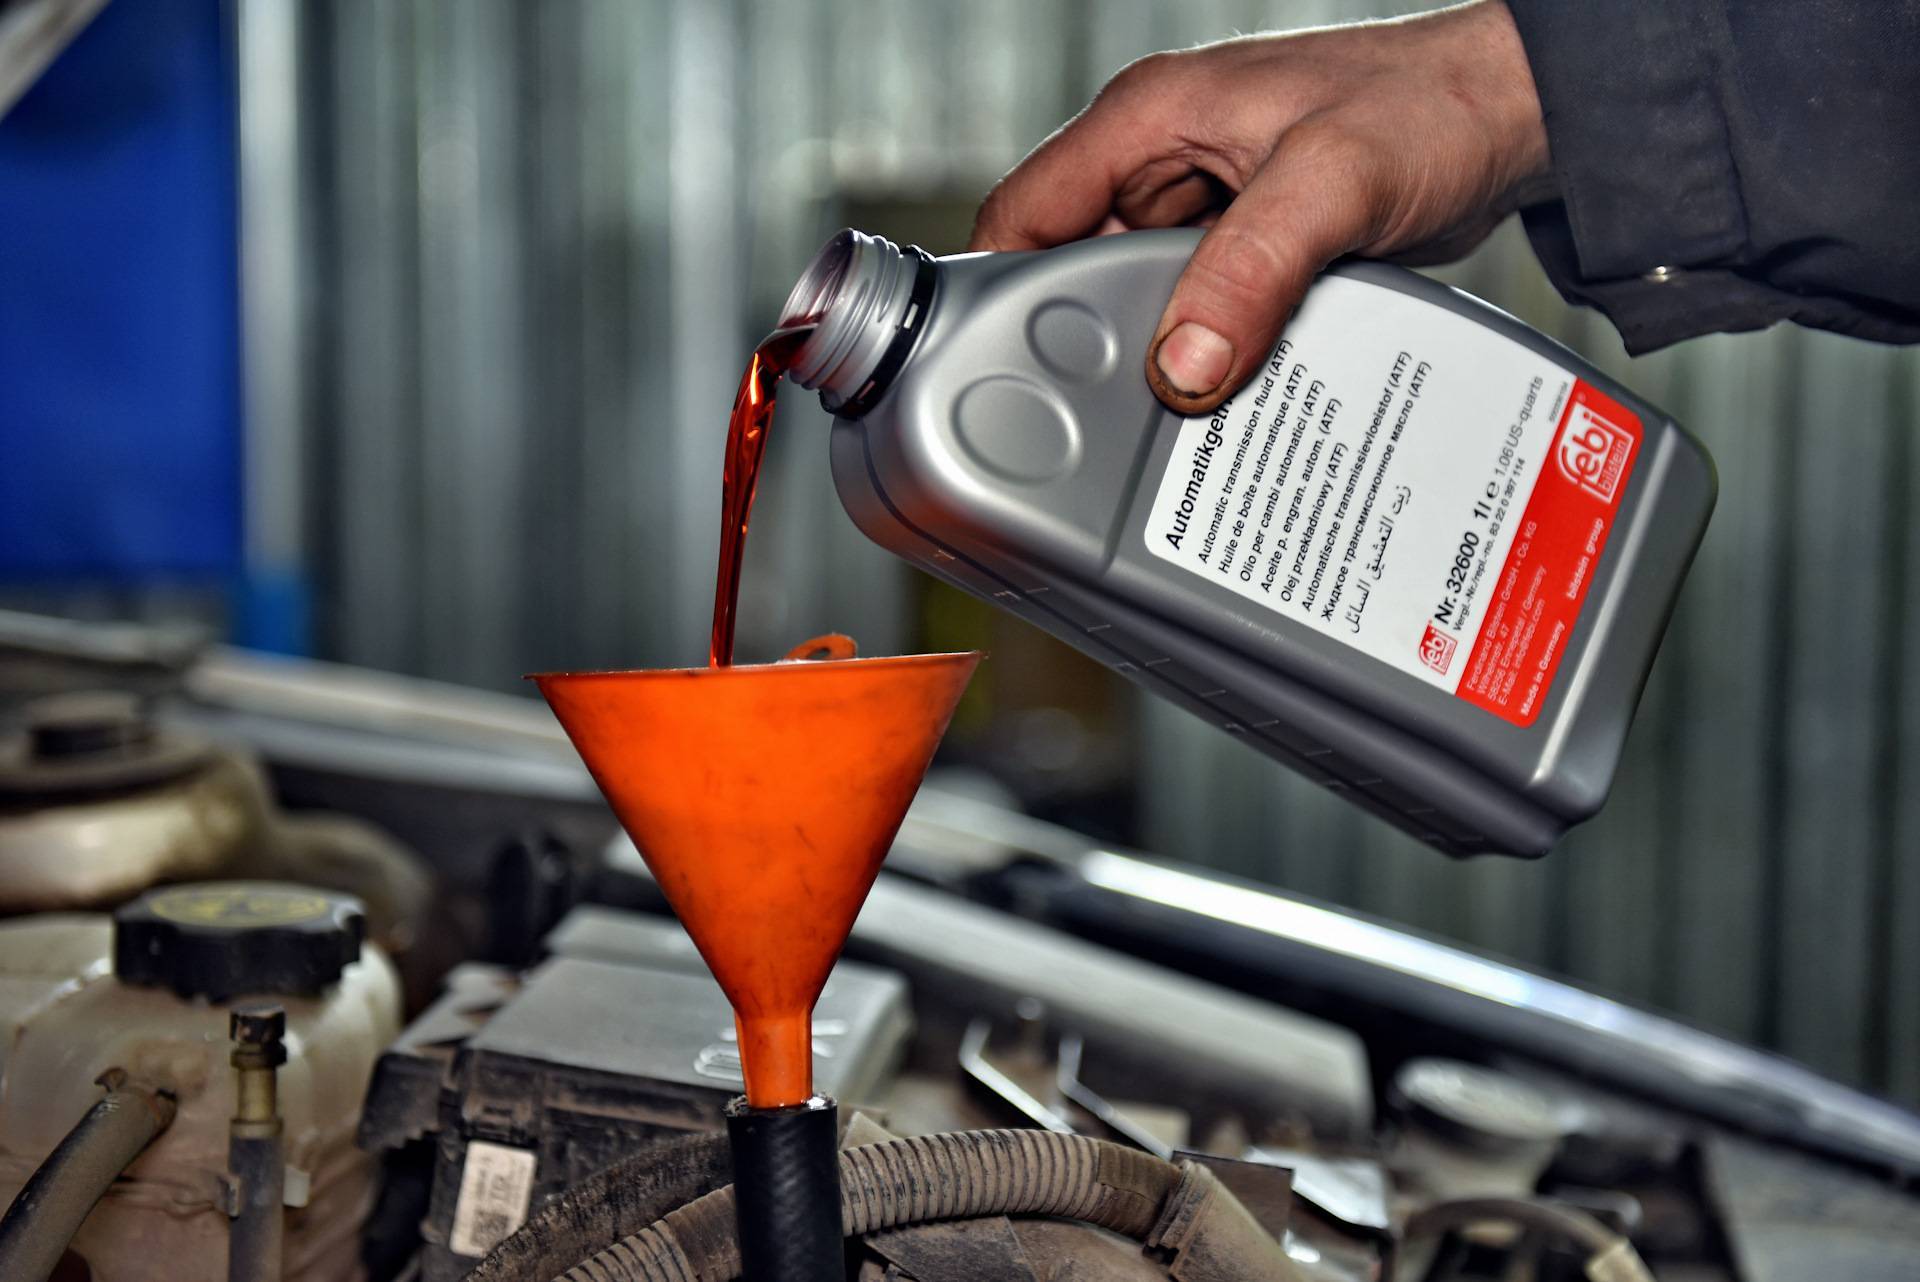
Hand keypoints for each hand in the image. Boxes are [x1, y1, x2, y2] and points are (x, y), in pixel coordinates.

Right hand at [968, 1, 1550, 414]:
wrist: (1517, 116)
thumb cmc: (1432, 107)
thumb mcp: (1333, 184)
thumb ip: (1251, 270)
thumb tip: (1182, 367)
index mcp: (1149, 117)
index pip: (1023, 208)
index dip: (994, 290)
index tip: (990, 369)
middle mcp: (1162, 157)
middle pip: (1068, 266)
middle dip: (1074, 340)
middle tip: (1089, 418)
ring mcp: (1202, 203)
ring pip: (1131, 295)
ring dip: (1143, 351)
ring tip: (1152, 418)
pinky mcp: (1244, 244)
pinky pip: (1191, 306)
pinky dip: (1196, 349)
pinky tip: (1212, 395)